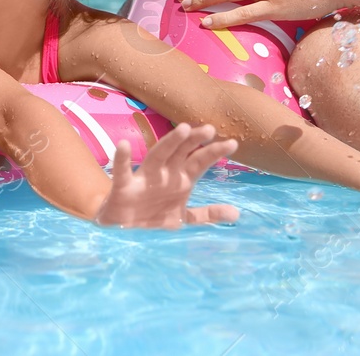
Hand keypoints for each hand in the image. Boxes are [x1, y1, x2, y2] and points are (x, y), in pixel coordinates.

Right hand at [92, 123, 239, 228]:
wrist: (122, 230)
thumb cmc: (153, 217)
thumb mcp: (183, 218)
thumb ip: (207, 214)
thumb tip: (236, 214)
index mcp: (180, 180)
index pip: (199, 162)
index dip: (214, 152)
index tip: (233, 143)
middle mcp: (164, 174)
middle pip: (181, 152)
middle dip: (195, 141)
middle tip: (210, 129)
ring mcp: (144, 178)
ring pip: (158, 156)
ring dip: (170, 143)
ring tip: (184, 129)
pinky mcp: (124, 187)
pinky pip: (122, 172)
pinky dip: (122, 159)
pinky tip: (124, 145)